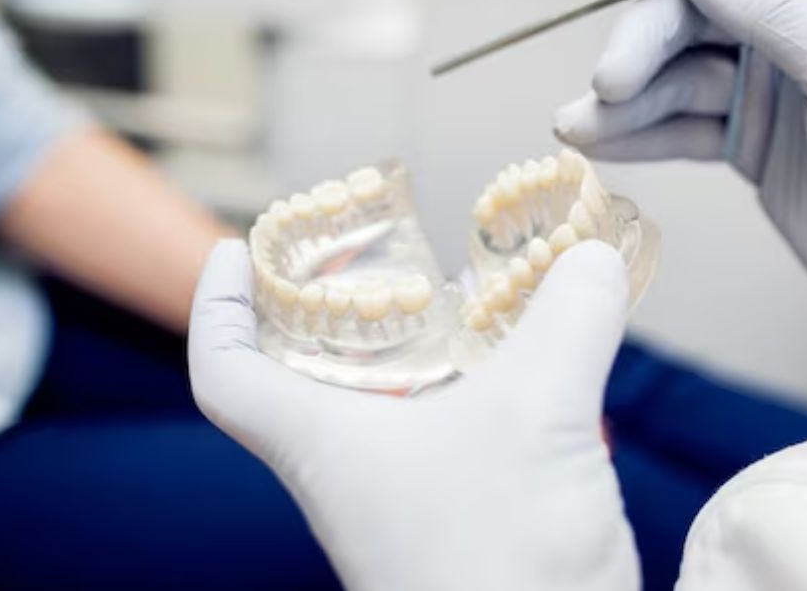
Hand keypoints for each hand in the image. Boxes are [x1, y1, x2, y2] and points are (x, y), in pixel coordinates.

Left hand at [188, 240, 639, 590]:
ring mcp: (407, 504)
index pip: (227, 372)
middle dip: (340, 308)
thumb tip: (590, 256)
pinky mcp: (463, 524)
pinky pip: (455, 438)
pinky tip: (538, 373)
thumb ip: (569, 321)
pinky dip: (483, 394)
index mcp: (325, 442)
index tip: (236, 248)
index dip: (216, 303)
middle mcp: (354, 474)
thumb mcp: (541, 412)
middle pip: (313, 376)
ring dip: (426, 349)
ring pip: (394, 406)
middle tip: (384, 256)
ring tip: (477, 300)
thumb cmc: (499, 560)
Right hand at [557, 0, 806, 366]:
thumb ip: (776, 14)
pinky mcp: (751, 142)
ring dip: (625, 100)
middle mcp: (799, 30)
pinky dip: (641, 135)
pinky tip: (599, 145)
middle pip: (695, 13)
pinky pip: (683, 126)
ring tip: (573, 127)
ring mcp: (771, 87)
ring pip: (678, 75)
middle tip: (606, 85)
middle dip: (644, 45)